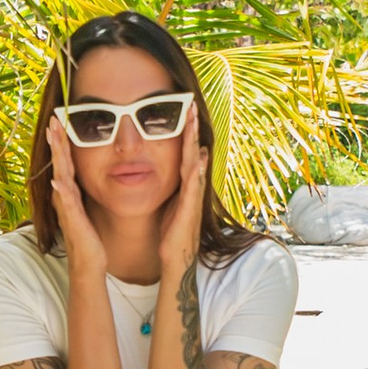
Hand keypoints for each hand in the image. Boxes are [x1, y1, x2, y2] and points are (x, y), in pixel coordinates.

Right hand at [48, 112, 108, 267]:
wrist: (88, 262)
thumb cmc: (89, 236)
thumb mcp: (86, 208)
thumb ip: (83, 193)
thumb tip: (89, 175)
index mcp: (70, 191)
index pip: (65, 161)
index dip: (62, 141)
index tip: (59, 120)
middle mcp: (64, 196)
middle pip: (59, 163)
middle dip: (56, 141)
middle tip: (53, 120)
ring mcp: (66, 207)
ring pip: (59, 176)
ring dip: (56, 157)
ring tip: (52, 138)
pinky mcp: (72, 220)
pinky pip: (66, 202)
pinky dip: (61, 190)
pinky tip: (57, 179)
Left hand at [156, 96, 207, 282]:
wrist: (176, 261)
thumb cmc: (171, 235)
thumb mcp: (169, 205)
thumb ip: (171, 189)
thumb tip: (171, 172)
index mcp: (184, 187)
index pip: (185, 154)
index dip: (185, 133)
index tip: (184, 111)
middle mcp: (191, 190)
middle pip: (193, 153)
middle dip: (192, 130)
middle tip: (192, 107)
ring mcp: (192, 199)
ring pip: (195, 165)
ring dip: (195, 144)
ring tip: (194, 123)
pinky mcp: (189, 212)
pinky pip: (193, 188)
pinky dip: (197, 173)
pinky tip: (197, 159)